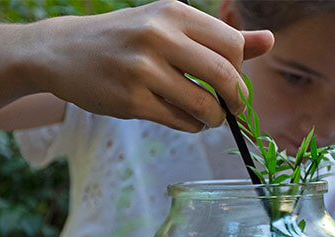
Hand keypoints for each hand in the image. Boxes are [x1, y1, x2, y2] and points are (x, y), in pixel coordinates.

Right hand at [25, 0, 273, 131]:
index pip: (233, 45)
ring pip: (204, 105)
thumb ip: (220, 36)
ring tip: (209, 117)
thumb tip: (269, 41)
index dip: (241, 72)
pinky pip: (179, 121)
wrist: (64, 51)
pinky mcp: (130, 100)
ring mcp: (143, 70)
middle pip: (224, 75)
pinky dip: (191, 126)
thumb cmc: (127, 39)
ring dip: (214, 118)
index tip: (235, 84)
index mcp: (174, 13)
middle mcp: (159, 37)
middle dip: (237, 100)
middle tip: (234, 109)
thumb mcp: (170, 25)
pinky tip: (186, 119)